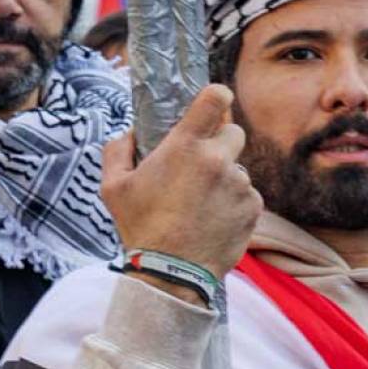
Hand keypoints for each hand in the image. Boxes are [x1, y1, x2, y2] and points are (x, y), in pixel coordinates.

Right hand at [102, 84, 262, 283]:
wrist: (172, 273)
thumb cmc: (140, 228)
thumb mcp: (113, 187)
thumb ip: (118, 151)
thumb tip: (130, 135)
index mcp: (186, 146)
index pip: (215, 98)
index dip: (217, 95)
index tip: (215, 100)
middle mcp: (218, 160)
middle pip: (234, 132)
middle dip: (220, 143)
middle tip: (200, 165)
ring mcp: (240, 184)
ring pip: (239, 168)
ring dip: (225, 178)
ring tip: (201, 204)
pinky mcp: (254, 207)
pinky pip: (247, 195)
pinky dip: (235, 203)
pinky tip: (214, 220)